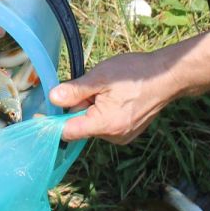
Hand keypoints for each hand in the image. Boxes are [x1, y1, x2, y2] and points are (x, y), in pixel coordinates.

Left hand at [50, 48, 183, 143]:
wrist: (167, 76)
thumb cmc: (135, 74)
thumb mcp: (100, 77)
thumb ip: (75, 90)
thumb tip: (53, 99)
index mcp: (105, 125)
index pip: (68, 132)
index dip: (52, 122)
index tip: (42, 112)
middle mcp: (113, 137)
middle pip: (81, 126)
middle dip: (79, 107)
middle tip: (92, 87)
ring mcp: (123, 136)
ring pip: (93, 124)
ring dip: (92, 108)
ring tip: (108, 90)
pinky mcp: (129, 132)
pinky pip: (106, 124)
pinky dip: (104, 112)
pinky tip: (116, 97)